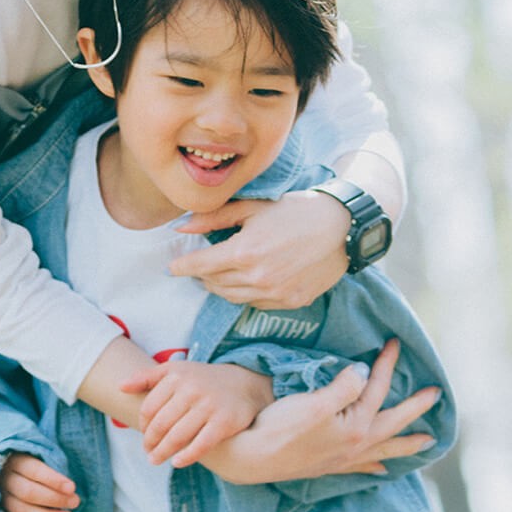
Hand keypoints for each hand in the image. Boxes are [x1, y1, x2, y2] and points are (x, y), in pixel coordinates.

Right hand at [0, 453, 78, 511]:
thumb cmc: (35, 466)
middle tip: (75, 502)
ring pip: (22, 511)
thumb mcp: (40, 457)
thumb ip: (51, 468)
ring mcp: (2, 498)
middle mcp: (5, 479)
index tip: (72, 488)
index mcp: (14, 461)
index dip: (53, 480)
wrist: (14, 474)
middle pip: (28, 492)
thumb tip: (69, 488)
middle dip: (54, 499)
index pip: (33, 470)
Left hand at [120, 361, 273, 467]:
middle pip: (161, 424)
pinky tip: (176, 462)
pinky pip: (200, 445)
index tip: (143, 434)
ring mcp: (208, 406)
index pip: (149, 407)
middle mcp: (191, 390)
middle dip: (150, 442)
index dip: (142, 425)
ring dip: (162, 452)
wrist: (243, 384)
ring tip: (155, 460)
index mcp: (176, 376)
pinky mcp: (224, 423)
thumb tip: (119, 387)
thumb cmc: (202, 379)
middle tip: (147, 453)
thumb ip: (146, 377)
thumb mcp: (175, 370)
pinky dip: (186, 456)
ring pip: (177, 436)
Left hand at [169, 190, 348, 308]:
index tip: (171, 267)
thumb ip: (212, 218)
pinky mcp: (290, 303)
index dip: (182, 266)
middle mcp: (257, 278)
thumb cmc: (295, 211)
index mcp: (244, 252)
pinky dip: (244, 294)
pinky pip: (255, 304)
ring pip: (232, 298)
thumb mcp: (251, 207)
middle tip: (198, 265)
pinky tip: (245, 280)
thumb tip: (180, 228)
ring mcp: (275, 293)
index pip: (200, 265)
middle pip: (214, 284)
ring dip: (219, 287)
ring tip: (217, 274)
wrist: (341, 228)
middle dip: (201, 275)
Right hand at [197, 340, 442, 484]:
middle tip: (436, 394)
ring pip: (385, 449)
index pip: (376, 388)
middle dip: (416, 407)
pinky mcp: (330, 466)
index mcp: (356, 425)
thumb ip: (344, 387)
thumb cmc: (282, 427)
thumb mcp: (314, 402)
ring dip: (407, 443)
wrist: (253, 456)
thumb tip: (362, 372)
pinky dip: (376, 466)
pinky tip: (381, 469)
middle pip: (393, 422)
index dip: (386, 364)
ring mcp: (345, 458)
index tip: (395, 343)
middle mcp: (357, 444)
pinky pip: (363, 468)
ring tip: (428, 441)